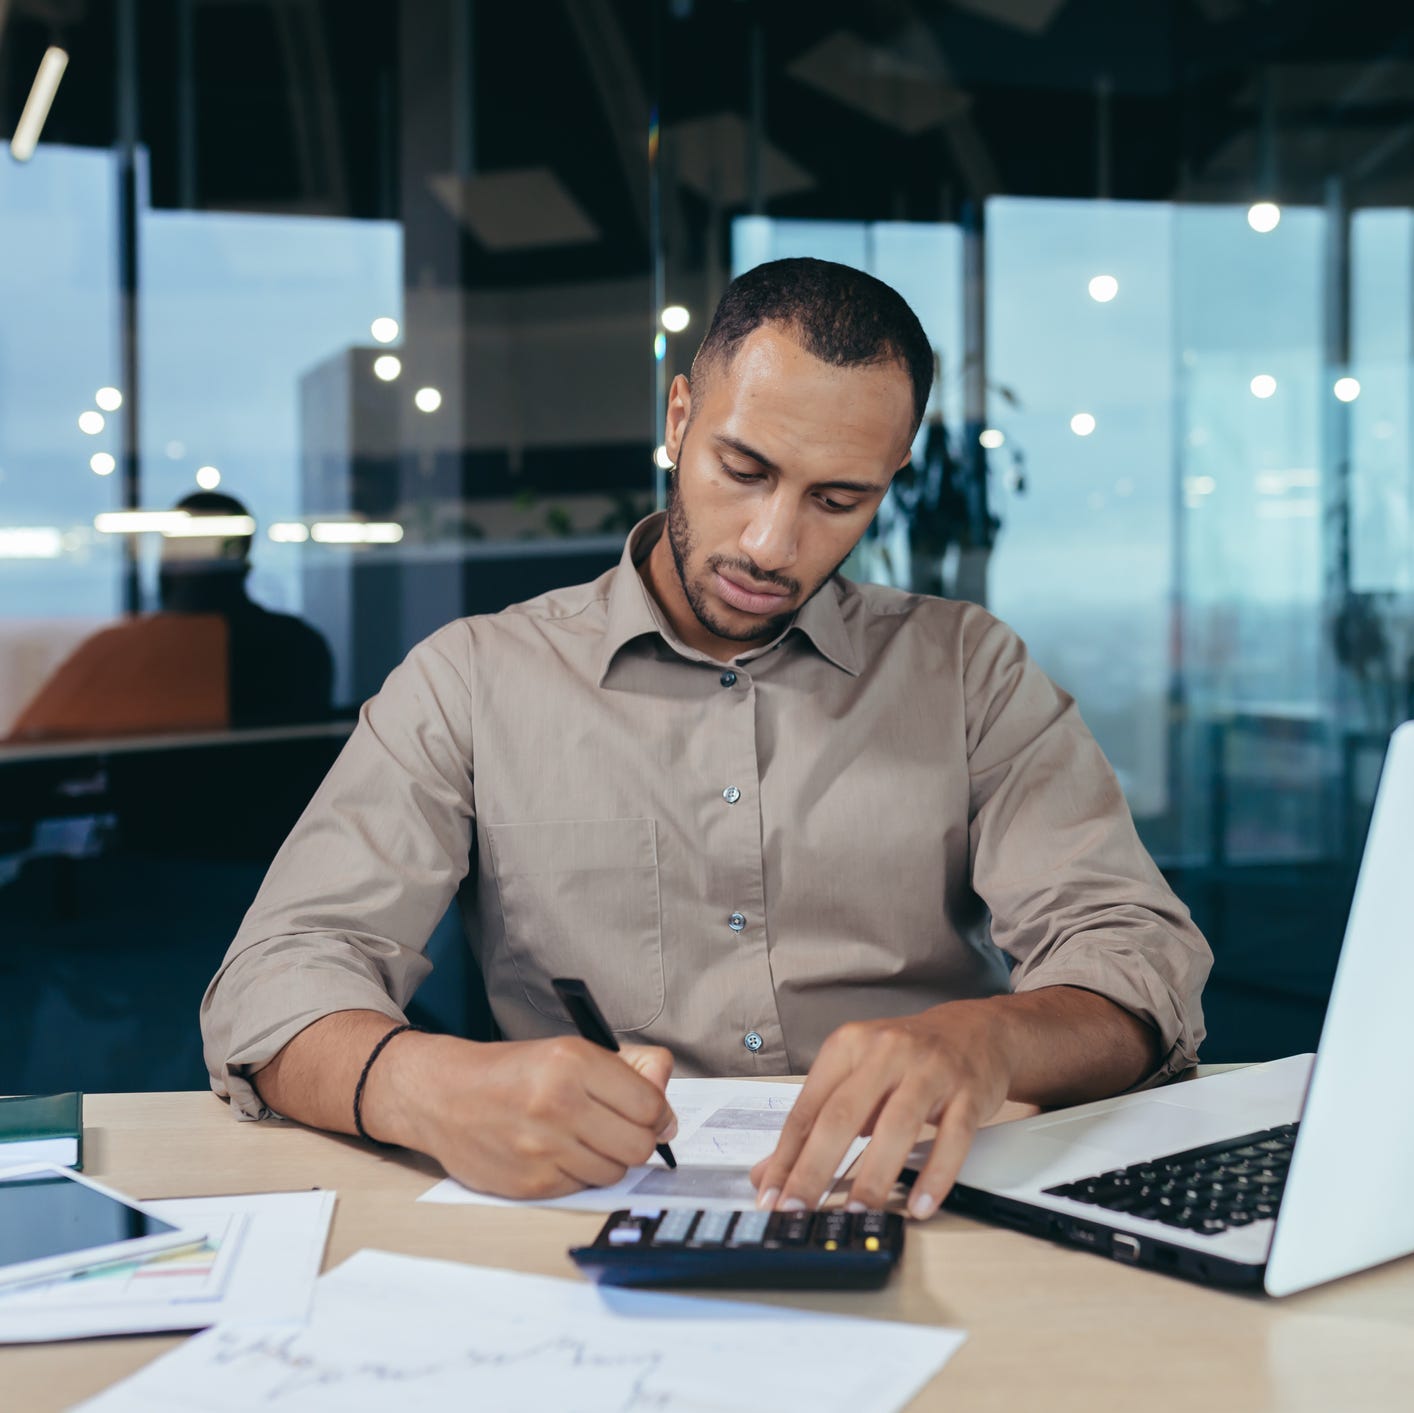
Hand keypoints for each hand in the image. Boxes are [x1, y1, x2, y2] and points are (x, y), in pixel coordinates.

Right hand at [371, 1033, 677, 1199]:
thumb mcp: (571, 1050)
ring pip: (614, 1171)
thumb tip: (668, 1106)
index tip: (653, 1113)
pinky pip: (582, 1187)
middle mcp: (558, 1104)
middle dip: (640, 1139)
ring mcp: (542, 1148)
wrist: (444, 1095)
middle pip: (639, 1144)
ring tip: (586, 1138)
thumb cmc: (513, 1071)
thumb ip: (628, 1069)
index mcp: (573, 1062)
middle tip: (624, 1129)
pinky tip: (559, 1152)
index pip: (649, 1104)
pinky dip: (579, 1173)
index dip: (658, 1112)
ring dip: (609, 1158)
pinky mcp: (530, 1183)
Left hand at [749, 1003, 1011, 1219]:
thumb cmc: (906, 1058)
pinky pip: (952, 1138)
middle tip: (799, 1210)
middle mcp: (886, 1052)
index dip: (786, 1155)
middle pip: (843, 1115)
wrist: (975, 1030)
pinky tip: (919, 1206)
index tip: (770, 1195)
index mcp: (849, 1046)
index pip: (808, 1107)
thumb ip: (814, 1122)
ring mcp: (929, 1070)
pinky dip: (934, 1176)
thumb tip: (768, 1173)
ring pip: (896, 1127)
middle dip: (816, 1169)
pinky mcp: (967, 1092)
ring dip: (873, 1176)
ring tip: (856, 1213)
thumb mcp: (855, 1077)